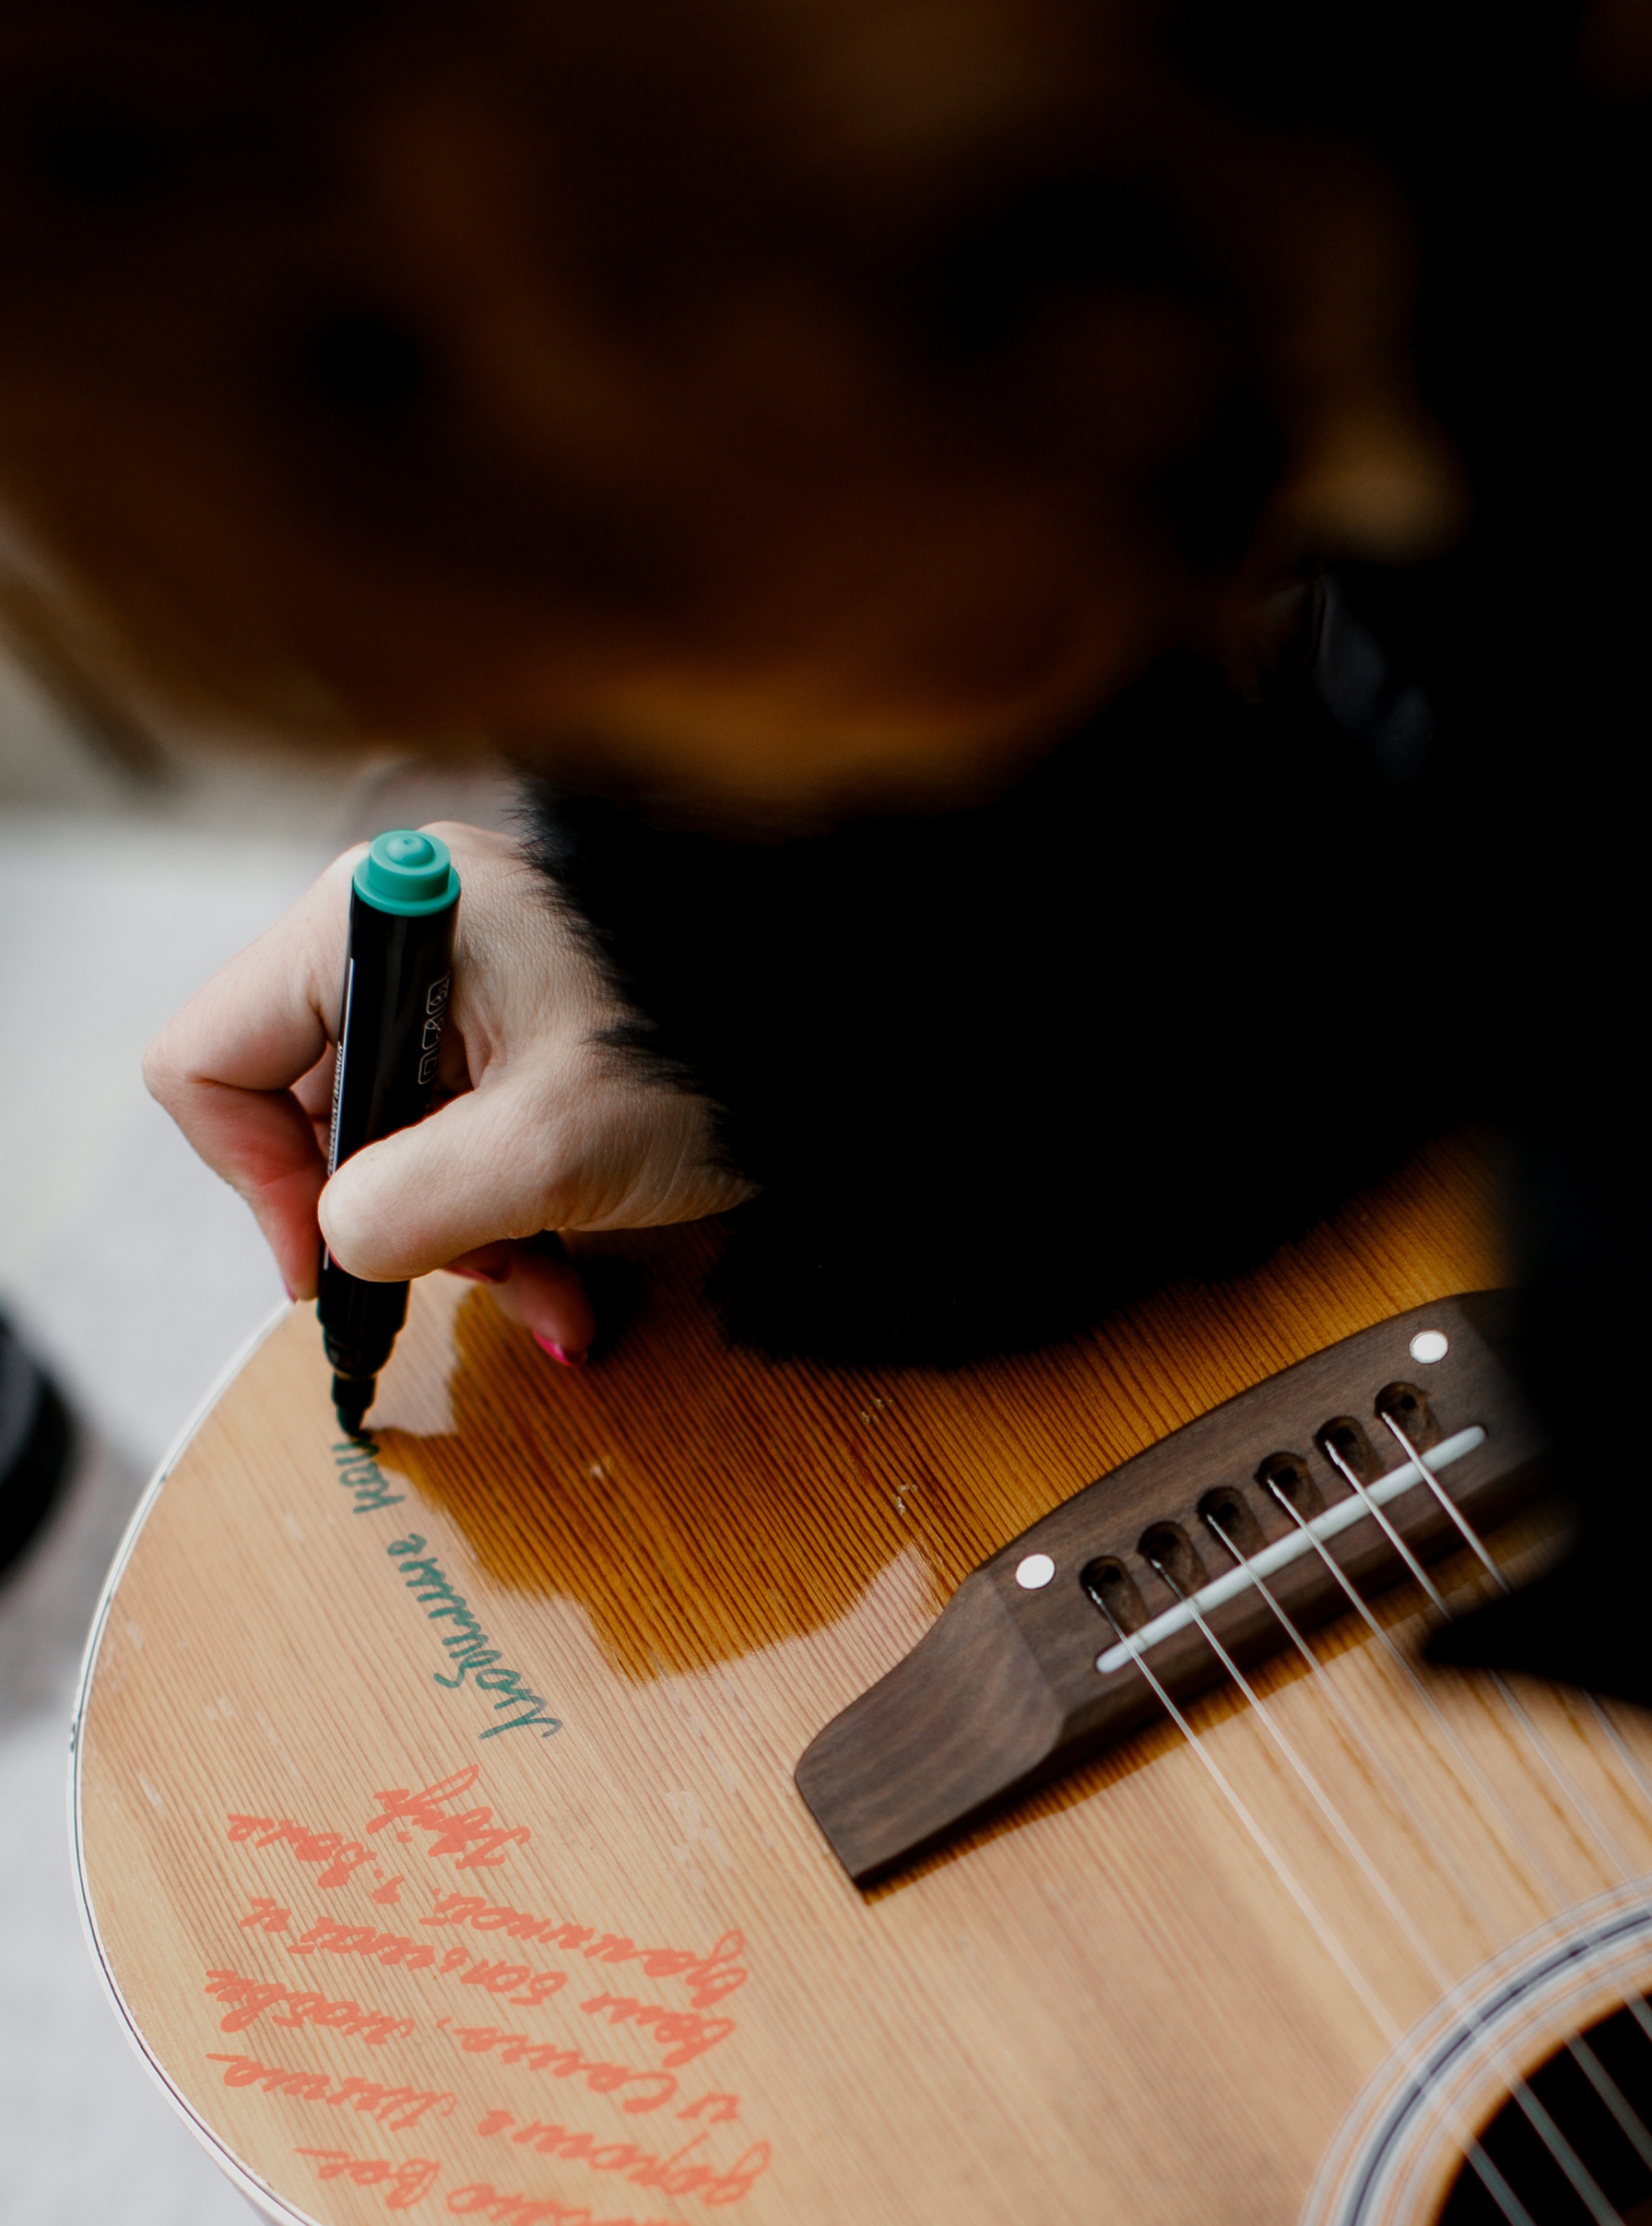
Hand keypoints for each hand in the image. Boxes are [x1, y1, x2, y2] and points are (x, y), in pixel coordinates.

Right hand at [144, 820, 749, 1364]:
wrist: (848, 1042)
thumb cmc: (709, 1059)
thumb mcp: (546, 1152)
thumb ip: (408, 1205)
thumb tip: (334, 1245)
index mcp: (377, 918)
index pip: (212, 1055)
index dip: (249, 1175)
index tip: (325, 1263)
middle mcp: (402, 935)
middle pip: (309, 1111)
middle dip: (389, 1224)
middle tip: (479, 1278)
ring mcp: (461, 984)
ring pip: (393, 1146)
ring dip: (460, 1244)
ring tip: (548, 1290)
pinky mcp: (517, 1034)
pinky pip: (462, 1143)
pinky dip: (502, 1221)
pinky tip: (567, 1281)